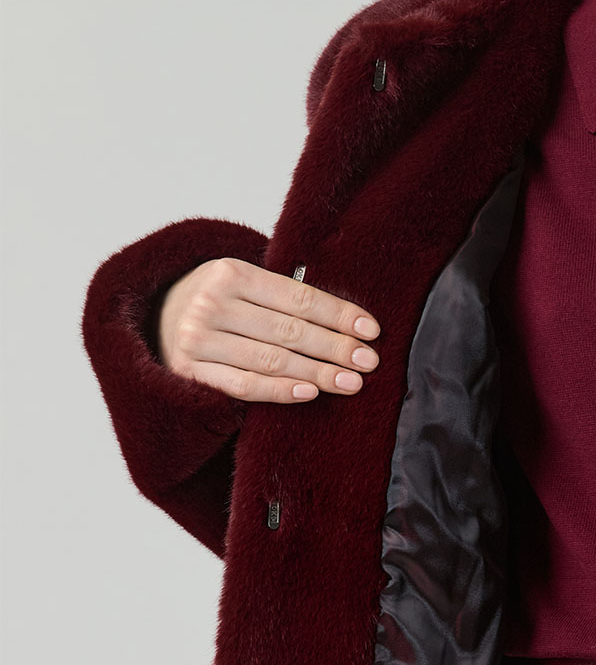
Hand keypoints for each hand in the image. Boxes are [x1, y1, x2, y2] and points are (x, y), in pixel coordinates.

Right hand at [156, 257, 380, 401]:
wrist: (157, 319)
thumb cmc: (219, 303)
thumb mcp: (243, 284)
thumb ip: (282, 295)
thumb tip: (348, 322)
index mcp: (230, 273)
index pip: (297, 298)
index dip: (337, 315)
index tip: (370, 331)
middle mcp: (211, 304)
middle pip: (288, 331)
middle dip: (334, 348)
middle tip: (368, 361)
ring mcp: (197, 340)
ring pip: (271, 360)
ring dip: (316, 373)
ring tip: (350, 382)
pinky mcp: (191, 373)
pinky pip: (244, 386)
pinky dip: (279, 390)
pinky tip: (310, 392)